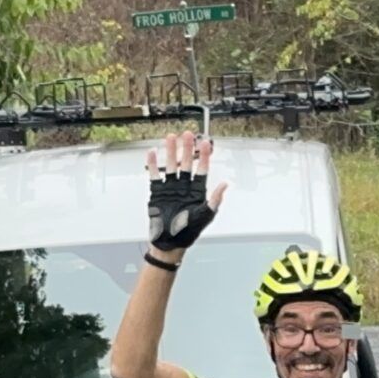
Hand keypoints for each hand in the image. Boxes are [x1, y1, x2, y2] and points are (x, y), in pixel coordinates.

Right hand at [147, 131, 226, 253]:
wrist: (168, 242)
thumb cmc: (188, 232)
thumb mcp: (205, 216)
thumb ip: (214, 200)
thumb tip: (224, 186)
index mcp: (197, 192)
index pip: (202, 170)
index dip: (204, 157)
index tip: (205, 144)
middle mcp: (184, 187)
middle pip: (186, 163)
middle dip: (187, 149)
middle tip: (188, 135)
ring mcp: (171, 188)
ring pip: (171, 165)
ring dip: (171, 152)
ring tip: (171, 138)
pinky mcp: (158, 192)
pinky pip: (155, 175)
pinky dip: (154, 164)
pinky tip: (154, 153)